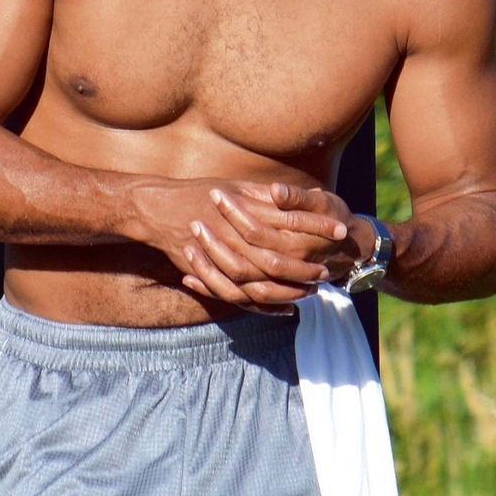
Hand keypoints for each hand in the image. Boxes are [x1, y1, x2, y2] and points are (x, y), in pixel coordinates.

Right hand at [131, 178, 334, 313]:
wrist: (156, 209)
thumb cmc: (198, 193)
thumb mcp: (234, 186)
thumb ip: (263, 195)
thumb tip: (292, 196)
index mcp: (244, 210)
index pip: (289, 220)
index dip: (316, 226)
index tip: (339, 229)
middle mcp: (234, 236)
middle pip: (278, 258)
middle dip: (305, 266)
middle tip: (328, 271)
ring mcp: (221, 258)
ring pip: (261, 283)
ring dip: (288, 290)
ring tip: (310, 291)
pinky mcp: (211, 275)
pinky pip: (241, 297)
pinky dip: (264, 306)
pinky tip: (284, 309)